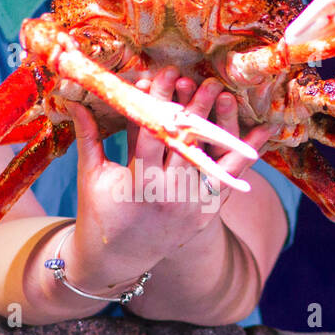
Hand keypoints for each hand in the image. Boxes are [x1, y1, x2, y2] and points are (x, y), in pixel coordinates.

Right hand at [61, 66, 271, 290]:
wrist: (116, 259)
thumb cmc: (98, 213)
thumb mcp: (91, 175)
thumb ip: (88, 136)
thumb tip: (75, 98)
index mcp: (139, 185)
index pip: (153, 134)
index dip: (160, 102)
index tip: (167, 74)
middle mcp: (169, 197)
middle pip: (187, 145)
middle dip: (197, 110)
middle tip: (208, 81)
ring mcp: (190, 209)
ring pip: (213, 162)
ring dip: (224, 130)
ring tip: (231, 100)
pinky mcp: (204, 217)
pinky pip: (226, 184)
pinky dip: (242, 163)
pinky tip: (259, 139)